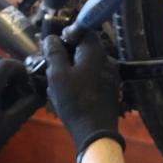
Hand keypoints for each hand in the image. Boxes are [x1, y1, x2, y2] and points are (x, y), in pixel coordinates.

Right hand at [43, 33, 124, 162]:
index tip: (54, 47)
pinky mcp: (111, 89)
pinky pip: (94, 77)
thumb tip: (51, 38)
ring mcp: (111, 75)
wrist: (95, 131)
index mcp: (95, 52)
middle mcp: (107, 60)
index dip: (68, 35)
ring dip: (74, 68)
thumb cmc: (75, 101)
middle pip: (86, 48)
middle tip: (52, 67)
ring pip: (89, 64)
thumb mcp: (58, 76)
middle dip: (68, 54)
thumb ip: (54, 54)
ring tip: (59, 82)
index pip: (84, 31)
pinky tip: (70, 92)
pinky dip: (82, 79)